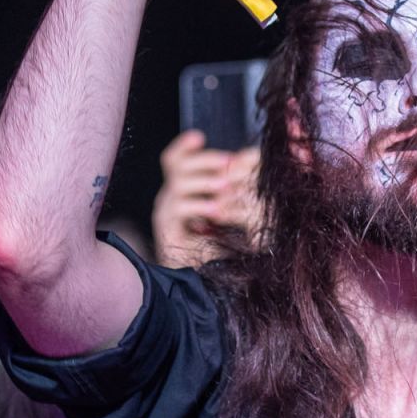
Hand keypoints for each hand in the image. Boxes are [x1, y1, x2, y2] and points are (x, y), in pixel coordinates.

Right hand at [151, 131, 261, 266]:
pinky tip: (216, 211)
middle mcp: (169, 198)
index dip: (184, 146)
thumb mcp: (231, 210)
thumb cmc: (220, 245)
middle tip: (228, 163)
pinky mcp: (166, 231)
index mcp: (182, 190)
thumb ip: (237, 184)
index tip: (199, 137)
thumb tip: (251, 155)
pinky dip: (199, 206)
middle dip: (203, 160)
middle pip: (175, 165)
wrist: (204, 280)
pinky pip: (177, 209)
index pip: (174, 159)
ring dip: (204, 181)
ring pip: (176, 183)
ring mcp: (165, 213)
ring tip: (225, 187)